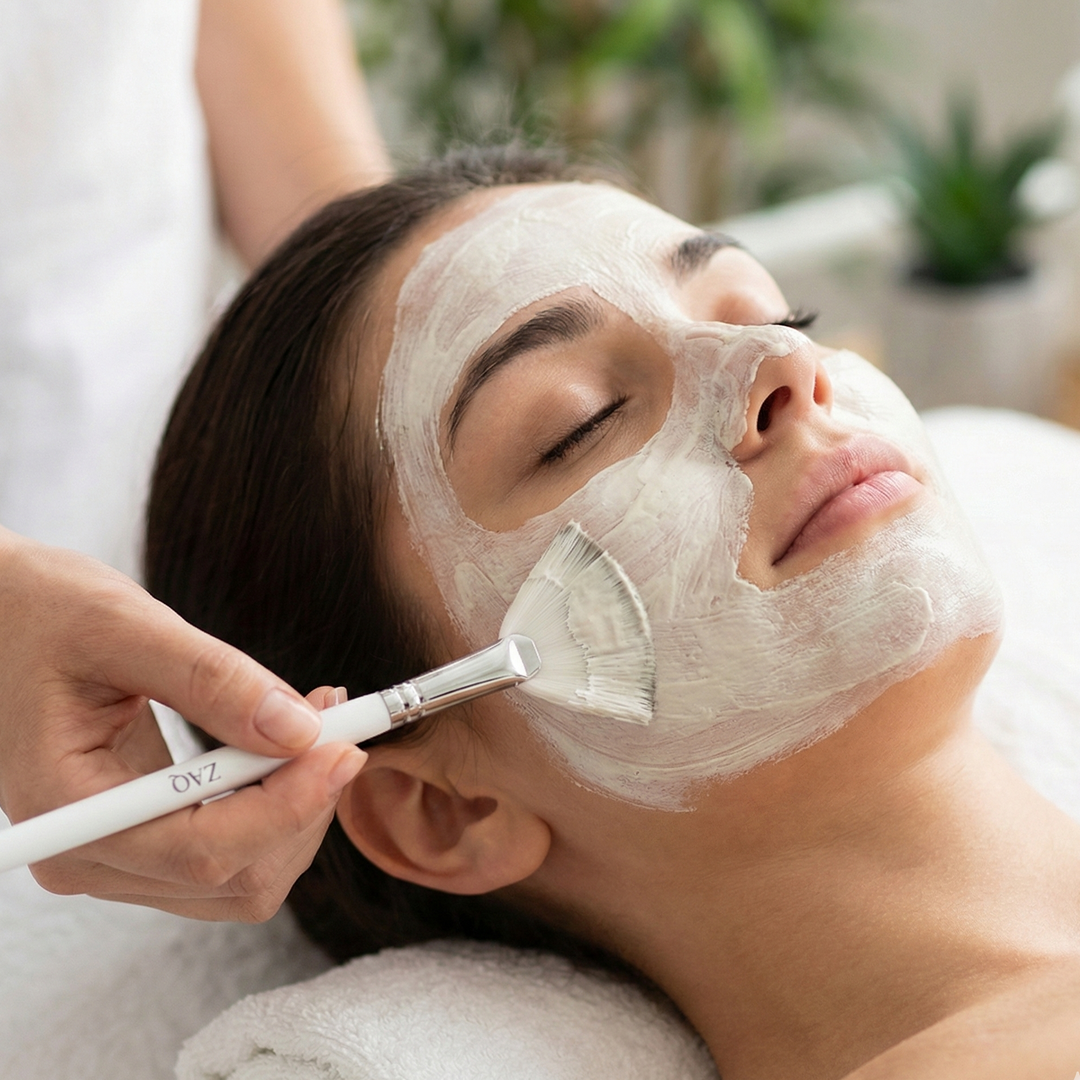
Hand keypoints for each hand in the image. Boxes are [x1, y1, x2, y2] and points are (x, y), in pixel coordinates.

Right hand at [0, 527, 365, 920]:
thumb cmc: (41, 610)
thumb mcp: (125, 626)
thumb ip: (212, 680)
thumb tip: (299, 730)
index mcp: (68, 811)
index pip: (203, 849)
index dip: (290, 805)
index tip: (345, 745)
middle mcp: (88, 855)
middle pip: (235, 876)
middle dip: (304, 804)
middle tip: (340, 720)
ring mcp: (116, 854)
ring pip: (243, 875)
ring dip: (298, 806)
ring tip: (320, 721)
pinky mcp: (143, 835)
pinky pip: (231, 848)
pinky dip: (277, 803)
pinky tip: (293, 742)